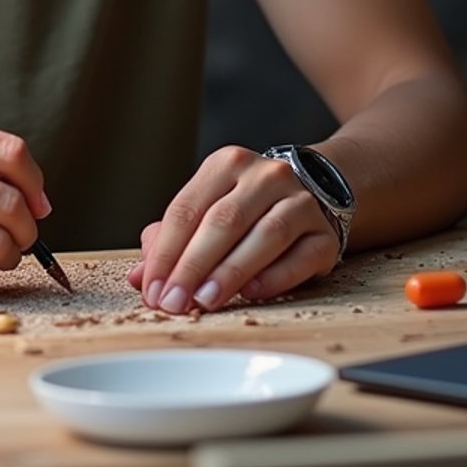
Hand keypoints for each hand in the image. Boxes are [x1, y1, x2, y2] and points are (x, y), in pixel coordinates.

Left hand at [126, 145, 338, 311]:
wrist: (312, 194)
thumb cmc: (246, 209)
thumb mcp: (207, 210)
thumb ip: (171, 241)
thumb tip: (140, 278)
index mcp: (226, 164)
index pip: (187, 208)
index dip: (166, 252)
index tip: (151, 288)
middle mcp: (265, 175)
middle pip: (223, 221)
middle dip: (192, 265)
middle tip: (173, 302)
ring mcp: (300, 201)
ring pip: (265, 236)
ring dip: (231, 272)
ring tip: (205, 301)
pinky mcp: (326, 232)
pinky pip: (302, 257)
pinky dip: (275, 276)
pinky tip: (251, 294)